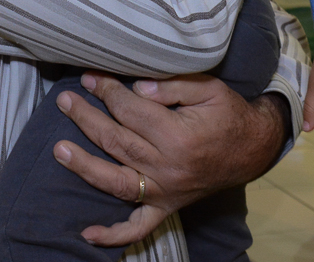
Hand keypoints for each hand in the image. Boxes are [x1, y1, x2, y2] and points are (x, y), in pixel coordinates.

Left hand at [54, 72, 287, 247]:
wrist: (254, 148)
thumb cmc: (229, 114)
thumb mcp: (209, 88)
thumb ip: (172, 85)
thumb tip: (136, 88)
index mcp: (178, 137)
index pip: (131, 111)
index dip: (108, 92)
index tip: (91, 78)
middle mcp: (169, 168)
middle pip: (117, 142)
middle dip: (87, 119)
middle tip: (65, 100)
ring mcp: (167, 191)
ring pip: (118, 182)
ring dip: (85, 167)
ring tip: (59, 150)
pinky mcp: (168, 206)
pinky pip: (139, 226)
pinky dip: (114, 234)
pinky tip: (88, 234)